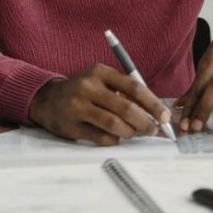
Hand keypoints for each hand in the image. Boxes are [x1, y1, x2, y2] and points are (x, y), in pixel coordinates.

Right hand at [28, 63, 172, 145]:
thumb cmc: (83, 91)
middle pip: (125, 108)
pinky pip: (101, 137)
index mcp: (100, 72)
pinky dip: (114, 140)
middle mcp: (88, 87)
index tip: (165, 116)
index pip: (134, 87)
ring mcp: (78, 107)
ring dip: (130, 132)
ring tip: (135, 133)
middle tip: (153, 130)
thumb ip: (124, 92)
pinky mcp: (72, 126)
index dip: (153, 104)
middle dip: (144, 122)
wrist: (47, 100)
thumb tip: (155, 112)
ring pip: (114, 125)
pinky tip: (115, 137)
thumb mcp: (101, 81)